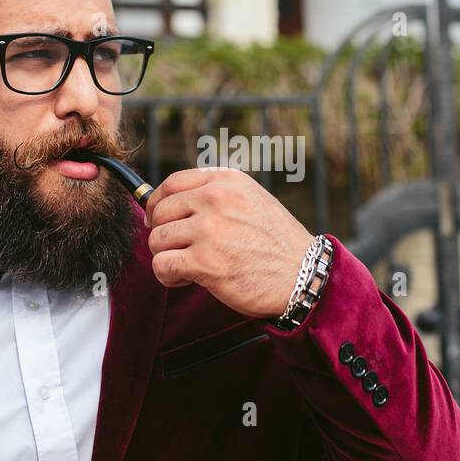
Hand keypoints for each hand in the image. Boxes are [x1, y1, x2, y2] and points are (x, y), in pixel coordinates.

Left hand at [144, 167, 315, 319]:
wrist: (302, 275)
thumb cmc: (276, 243)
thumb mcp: (251, 200)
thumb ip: (216, 194)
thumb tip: (169, 202)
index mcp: (226, 181)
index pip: (172, 183)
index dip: (157, 203)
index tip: (158, 219)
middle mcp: (216, 199)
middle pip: (160, 212)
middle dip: (163, 233)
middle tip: (180, 249)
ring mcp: (209, 230)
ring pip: (157, 240)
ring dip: (166, 257)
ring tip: (187, 266)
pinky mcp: (205, 261)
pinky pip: (162, 265)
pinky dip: (168, 277)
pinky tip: (186, 279)